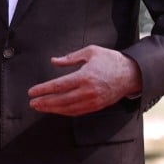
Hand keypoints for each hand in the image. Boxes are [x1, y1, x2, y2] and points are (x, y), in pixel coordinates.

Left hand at [27, 45, 142, 115]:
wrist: (131, 74)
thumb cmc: (110, 60)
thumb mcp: (90, 52)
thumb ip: (70, 58)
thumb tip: (53, 61)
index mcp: (85, 76)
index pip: (59, 86)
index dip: (43, 90)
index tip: (32, 92)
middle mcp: (88, 91)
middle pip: (61, 100)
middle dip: (44, 102)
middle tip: (32, 103)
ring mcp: (93, 101)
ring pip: (68, 108)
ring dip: (52, 109)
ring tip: (40, 107)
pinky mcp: (97, 106)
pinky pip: (77, 112)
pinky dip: (64, 112)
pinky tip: (56, 109)